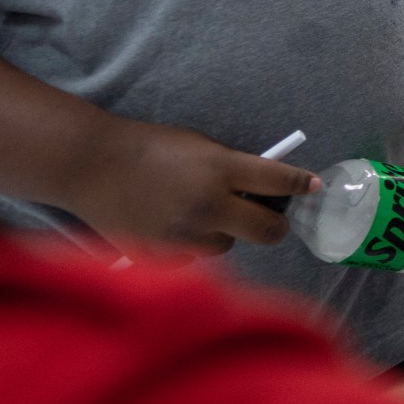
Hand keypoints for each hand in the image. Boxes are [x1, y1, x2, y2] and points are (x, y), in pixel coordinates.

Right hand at [69, 118, 316, 255]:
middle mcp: (210, 205)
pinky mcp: (163, 255)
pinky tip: (174, 227)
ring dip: (225, 234)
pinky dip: (192, 246)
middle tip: (270, 218)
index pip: (279, 181)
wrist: (91, 165)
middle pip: (268, 230)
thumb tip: (262, 189)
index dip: (300, 184)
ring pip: (228, 246)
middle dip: (274, 224)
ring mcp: (186, 234)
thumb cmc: (148, 147)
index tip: (312, 187)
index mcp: (221, 169)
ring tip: (201, 215)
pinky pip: (194, 257)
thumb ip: (231, 168)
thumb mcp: (199, 145)